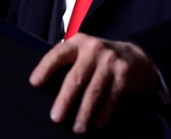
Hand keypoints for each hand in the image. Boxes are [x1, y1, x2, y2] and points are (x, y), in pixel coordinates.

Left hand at [29, 33, 159, 133]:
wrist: (135, 56)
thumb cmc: (101, 58)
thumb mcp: (84, 52)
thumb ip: (70, 63)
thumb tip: (46, 87)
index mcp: (78, 43)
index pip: (58, 54)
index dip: (45, 67)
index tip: (35, 82)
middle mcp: (93, 49)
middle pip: (75, 77)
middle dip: (65, 100)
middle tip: (56, 117)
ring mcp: (110, 61)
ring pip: (93, 91)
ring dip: (84, 112)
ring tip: (77, 127)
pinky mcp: (123, 74)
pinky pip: (110, 97)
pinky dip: (103, 113)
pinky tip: (97, 123)